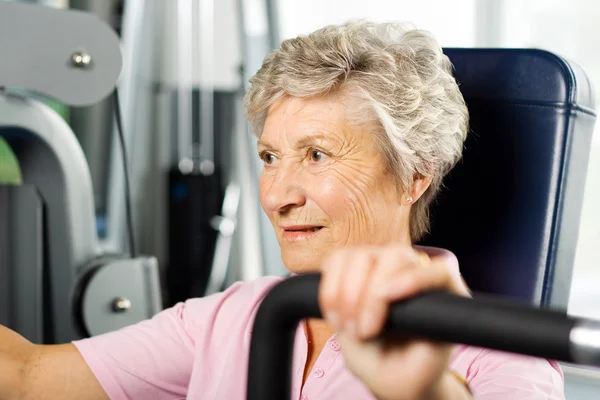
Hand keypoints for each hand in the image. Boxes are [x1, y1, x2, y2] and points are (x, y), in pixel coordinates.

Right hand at [319, 244, 471, 399]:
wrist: (384, 368)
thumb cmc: (407, 371)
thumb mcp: (419, 374)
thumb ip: (423, 349)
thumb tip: (411, 319)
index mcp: (443, 296)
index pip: (439, 271)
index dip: (413, 278)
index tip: (388, 297)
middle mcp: (414, 270)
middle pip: (395, 255)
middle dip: (370, 294)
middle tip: (362, 333)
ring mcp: (383, 263)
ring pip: (360, 255)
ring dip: (346, 294)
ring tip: (347, 328)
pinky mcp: (354, 264)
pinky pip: (336, 261)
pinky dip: (329, 289)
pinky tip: (335, 316)